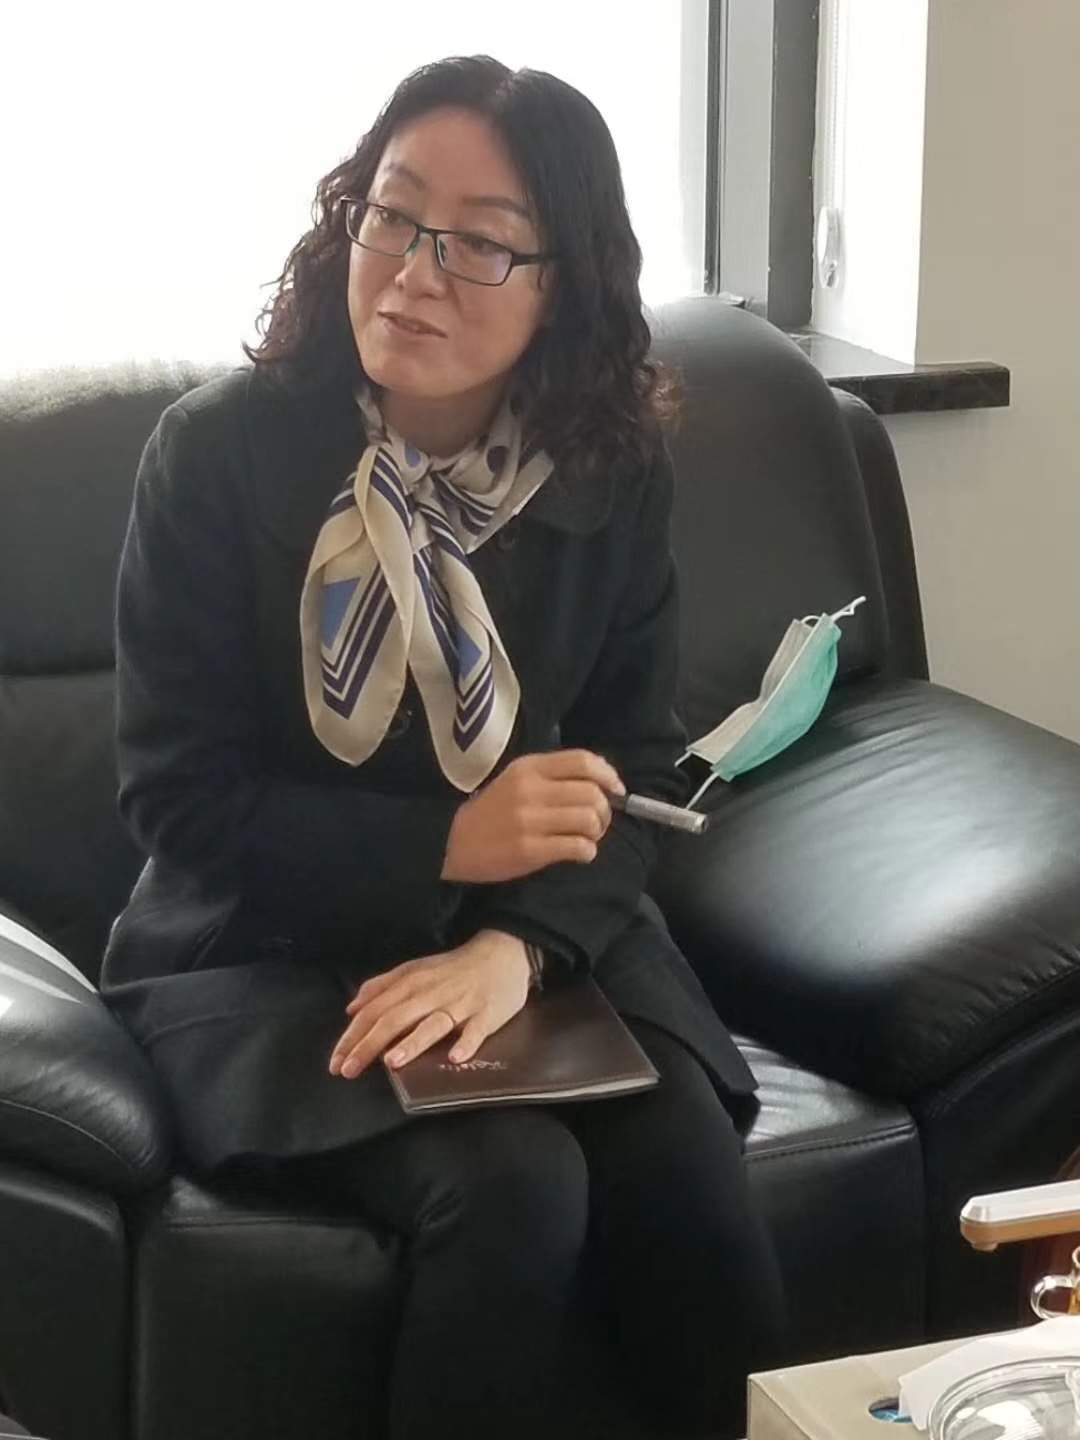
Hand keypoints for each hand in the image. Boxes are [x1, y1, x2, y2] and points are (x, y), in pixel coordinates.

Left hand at [329, 929, 531, 1078]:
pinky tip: (455, 1058)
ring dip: (412, 1043)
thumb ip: (381, 987)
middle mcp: (431, 993)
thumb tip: (352, 1008)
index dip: (352, 1037)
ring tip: (392, 1062)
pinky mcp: (487, 1013)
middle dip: (368, 1046)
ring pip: (432, 1024)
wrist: (502, 952)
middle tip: (348, 1071)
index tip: (336, 1062)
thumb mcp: (414, 970)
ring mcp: (460, 1004)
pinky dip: (466, 1043)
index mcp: (411, 983)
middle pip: (395, 1019)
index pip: (374, 1011)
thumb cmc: (453, 968)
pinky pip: (476, 1031)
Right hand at [441, 748, 625, 883]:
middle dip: (606, 811)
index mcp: (529, 768)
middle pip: (592, 794)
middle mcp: (531, 790)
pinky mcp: (530, 850)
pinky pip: (577, 847)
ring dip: (597, 833)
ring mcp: (530, 821)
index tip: (616, 790)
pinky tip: (579, 853)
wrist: (451, 842)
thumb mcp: (516, 780)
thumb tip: (600, 782)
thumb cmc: (491, 812)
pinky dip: (587, 852)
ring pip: (589, 820)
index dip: (608, 775)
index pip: (583, 761)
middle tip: (598, 823)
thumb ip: (553, 776)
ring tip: (587, 838)